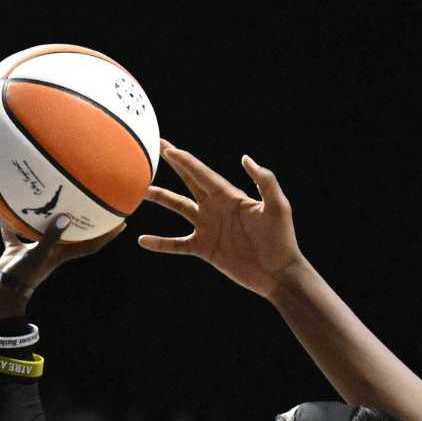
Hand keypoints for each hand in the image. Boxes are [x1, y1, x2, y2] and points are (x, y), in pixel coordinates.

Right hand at [0, 213, 127, 320]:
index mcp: (60, 256)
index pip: (90, 245)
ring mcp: (33, 251)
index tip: (121, 223)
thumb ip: (50, 238)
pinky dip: (12, 222)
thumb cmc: (21, 277)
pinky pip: (15, 232)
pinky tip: (8, 206)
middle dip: (82, 222)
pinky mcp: (16, 250)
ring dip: (49, 217)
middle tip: (92, 202)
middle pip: (71, 235)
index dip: (106, 236)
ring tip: (55, 198)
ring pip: (44, 230)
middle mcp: (50, 252)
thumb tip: (65, 219)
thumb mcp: (37, 256)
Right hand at [139, 141, 306, 299]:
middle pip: (188, 181)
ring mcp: (209, 228)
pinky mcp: (205, 249)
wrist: (278, 272)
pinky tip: (142, 240)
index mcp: (230, 196)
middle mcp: (216, 208)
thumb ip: (264, 181)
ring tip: (139, 190)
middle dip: (172, 164)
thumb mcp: (277, 206)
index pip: (202, 173)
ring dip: (160, 197)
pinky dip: (160, 243)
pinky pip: (177, 244)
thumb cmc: (282, 238)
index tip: (167, 148)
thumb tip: (245, 158)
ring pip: (178, 208)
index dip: (184, 161)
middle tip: (151, 150)